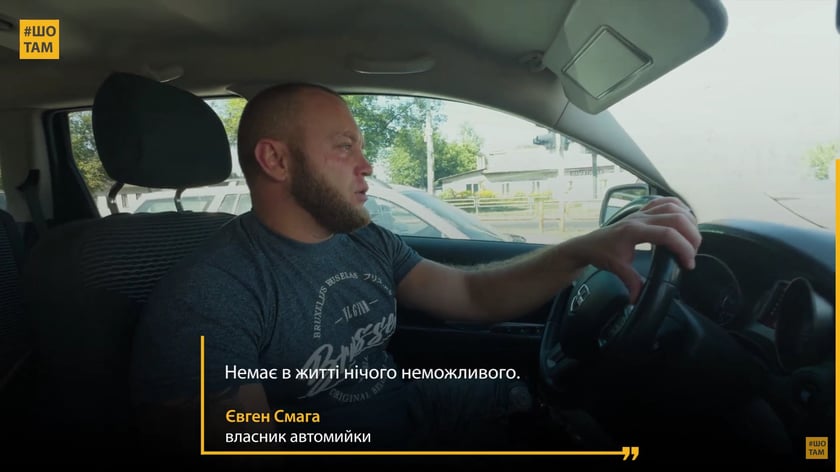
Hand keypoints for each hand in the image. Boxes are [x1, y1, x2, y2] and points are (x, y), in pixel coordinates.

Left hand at [571, 196, 701, 302]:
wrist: (588, 244)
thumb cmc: (602, 254)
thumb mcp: (616, 268)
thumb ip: (631, 282)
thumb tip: (638, 300)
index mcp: (634, 231)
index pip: (667, 234)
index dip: (683, 248)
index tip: (689, 264)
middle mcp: (640, 218)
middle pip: (676, 218)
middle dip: (692, 235)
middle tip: (694, 253)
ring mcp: (641, 212)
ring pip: (673, 206)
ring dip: (689, 220)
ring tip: (693, 238)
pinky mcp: (642, 211)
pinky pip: (664, 202)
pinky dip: (679, 207)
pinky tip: (685, 218)